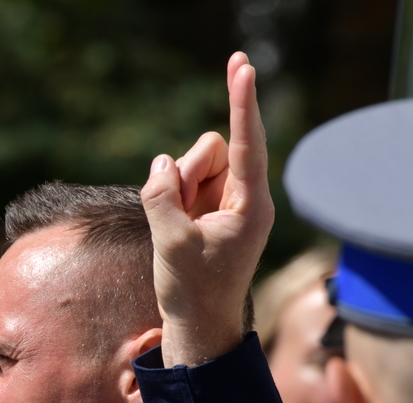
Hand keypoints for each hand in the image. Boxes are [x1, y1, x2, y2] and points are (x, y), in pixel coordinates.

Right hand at [141, 52, 273, 366]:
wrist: (198, 326)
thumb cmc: (193, 291)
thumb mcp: (170, 243)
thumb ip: (162, 196)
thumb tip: (161, 164)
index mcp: (251, 206)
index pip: (248, 142)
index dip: (242, 102)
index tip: (242, 67)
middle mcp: (246, 198)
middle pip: (214, 149)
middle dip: (188, 172)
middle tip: (177, 212)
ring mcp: (228, 202)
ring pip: (197, 163)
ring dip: (178, 187)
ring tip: (176, 227)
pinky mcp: (211, 209)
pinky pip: (186, 181)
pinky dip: (173, 197)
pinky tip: (175, 228)